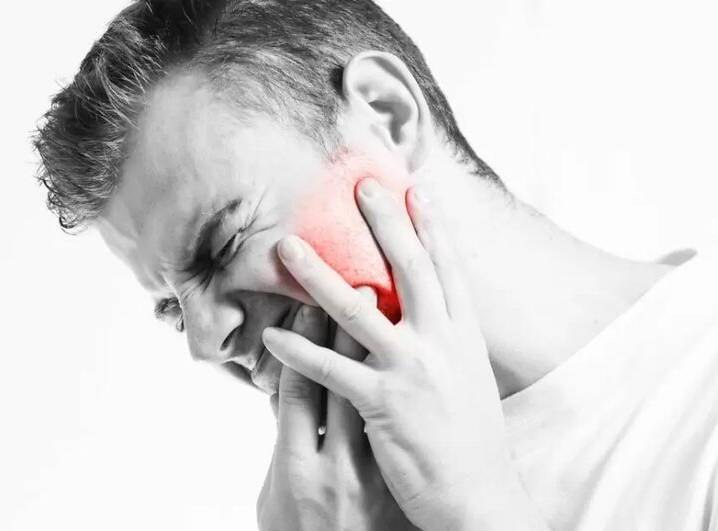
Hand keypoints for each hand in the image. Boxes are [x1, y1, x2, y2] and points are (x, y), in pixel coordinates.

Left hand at [262, 179, 543, 529]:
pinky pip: (334, 371)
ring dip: (320, 278)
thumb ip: (447, 339)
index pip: (448, 269)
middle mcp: (442, 343)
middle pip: (410, 270)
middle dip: (385, 224)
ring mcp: (413, 371)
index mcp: (463, 335)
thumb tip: (431, 310)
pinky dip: (300, 353)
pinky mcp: (385, 404)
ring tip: (288, 248)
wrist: (480, 495)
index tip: (414, 190)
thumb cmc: (472, 437)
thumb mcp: (468, 376)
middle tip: (361, 185)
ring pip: (361, 312)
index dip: (431, 226)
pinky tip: (271, 338)